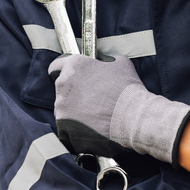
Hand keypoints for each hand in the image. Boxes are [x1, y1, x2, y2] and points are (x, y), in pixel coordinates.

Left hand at [49, 54, 189, 163]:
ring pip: (64, 108)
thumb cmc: (128, 89)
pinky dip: (75, 128)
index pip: (56, 66)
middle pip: (62, 89)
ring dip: (74, 111)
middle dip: (74, 93)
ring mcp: (61, 106)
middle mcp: (63, 84)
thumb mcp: (119, 63)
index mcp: (74, 66)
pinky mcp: (63, 125)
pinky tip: (90, 128)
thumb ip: (103, 61)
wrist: (132, 117)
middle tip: (91, 100)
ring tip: (94, 116)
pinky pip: (65, 125)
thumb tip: (100, 63)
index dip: (62, 71)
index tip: (69, 77)